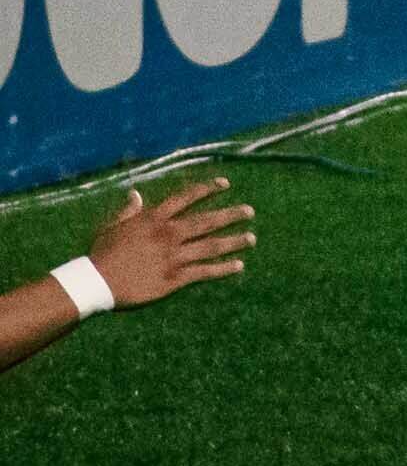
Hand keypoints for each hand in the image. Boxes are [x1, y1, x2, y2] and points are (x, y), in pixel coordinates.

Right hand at [90, 178, 254, 308]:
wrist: (96, 282)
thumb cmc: (102, 253)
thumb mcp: (113, 226)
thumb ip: (129, 211)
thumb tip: (135, 193)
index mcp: (153, 219)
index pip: (185, 198)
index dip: (206, 189)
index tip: (225, 184)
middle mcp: (168, 234)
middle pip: (206, 221)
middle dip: (230, 215)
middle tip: (250, 211)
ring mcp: (174, 256)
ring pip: (211, 246)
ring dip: (234, 242)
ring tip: (251, 238)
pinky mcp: (175, 278)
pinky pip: (205, 271)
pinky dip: (223, 268)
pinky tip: (238, 265)